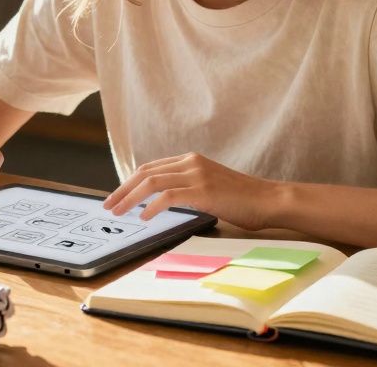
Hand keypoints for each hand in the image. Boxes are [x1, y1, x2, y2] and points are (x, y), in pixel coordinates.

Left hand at [102, 153, 277, 229]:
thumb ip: (187, 188)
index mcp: (190, 159)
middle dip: (123, 190)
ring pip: (152, 182)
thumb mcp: (209, 187)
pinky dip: (151, 206)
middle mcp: (191, 162)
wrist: (268, 200)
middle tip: (108, 205)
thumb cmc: (242, 200)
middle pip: (145, 173)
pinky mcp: (203, 190)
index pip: (150, 168)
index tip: (117, 197)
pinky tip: (144, 217)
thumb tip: (160, 202)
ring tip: (118, 212)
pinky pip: (168, 196)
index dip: (130, 182)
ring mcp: (197, 174)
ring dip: (130, 198)